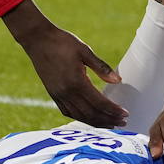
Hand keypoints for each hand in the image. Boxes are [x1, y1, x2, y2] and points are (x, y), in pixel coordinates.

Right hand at [9, 10, 127, 127]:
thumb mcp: (85, 51)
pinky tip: (89, 117)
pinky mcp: (53, 94)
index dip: (113, 110)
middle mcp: (67, 92)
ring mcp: (58, 95)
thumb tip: (118, 80)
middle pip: (91, 113)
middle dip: (108, 120)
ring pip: (80, 116)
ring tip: (110, 123)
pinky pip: (68, 112)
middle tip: (122, 122)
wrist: (38, 40)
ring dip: (96, 122)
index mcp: (76, 82)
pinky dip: (81, 117)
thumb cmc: (62, 42)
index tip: (125, 114)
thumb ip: (101, 67)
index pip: (99, 103)